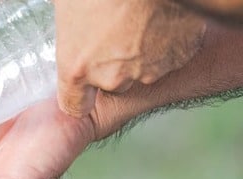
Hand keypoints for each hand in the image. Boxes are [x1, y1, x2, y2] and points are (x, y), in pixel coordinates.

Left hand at [55, 0, 205, 116]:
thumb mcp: (68, 7)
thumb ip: (68, 28)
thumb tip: (67, 24)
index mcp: (77, 67)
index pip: (74, 104)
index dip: (78, 94)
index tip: (81, 85)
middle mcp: (112, 76)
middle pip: (112, 84)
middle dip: (111, 64)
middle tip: (113, 33)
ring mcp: (147, 69)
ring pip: (143, 70)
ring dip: (141, 52)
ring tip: (137, 21)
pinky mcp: (177, 56)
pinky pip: (171, 54)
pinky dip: (167, 41)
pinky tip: (159, 19)